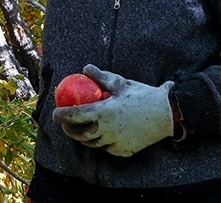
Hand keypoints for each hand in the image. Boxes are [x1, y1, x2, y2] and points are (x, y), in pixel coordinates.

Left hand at [52, 65, 173, 156]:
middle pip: (80, 135)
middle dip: (69, 130)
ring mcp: (115, 143)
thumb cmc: (142, 95)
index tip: (55, 113)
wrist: (166, 114)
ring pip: (92, 143)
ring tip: (80, 129)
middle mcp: (107, 131)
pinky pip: (107, 148)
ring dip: (83, 137)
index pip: (75, 116)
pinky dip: (100, 141)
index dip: (61, 116)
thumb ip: (100, 77)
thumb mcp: (120, 83)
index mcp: (104, 113)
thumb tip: (85, 69)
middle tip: (65, 124)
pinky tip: (101, 134)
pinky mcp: (123, 151)